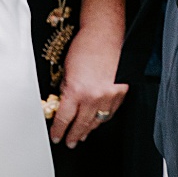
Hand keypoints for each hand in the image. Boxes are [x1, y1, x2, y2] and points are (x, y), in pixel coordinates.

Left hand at [50, 32, 128, 147]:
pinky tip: (97, 120)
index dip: (58, 131)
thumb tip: (64, 106)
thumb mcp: (67, 71)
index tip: (56, 137)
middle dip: (74, 135)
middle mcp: (94, 97)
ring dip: (89, 129)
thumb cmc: (85, 47)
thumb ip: (66, 90)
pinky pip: (111, 111)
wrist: (105, 33)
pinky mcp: (121, 92)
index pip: (64, 119)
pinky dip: (103, 117)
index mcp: (76, 91)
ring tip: (83, 135)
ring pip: (98, 120)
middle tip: (69, 143)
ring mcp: (110, 95)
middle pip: (82, 124)